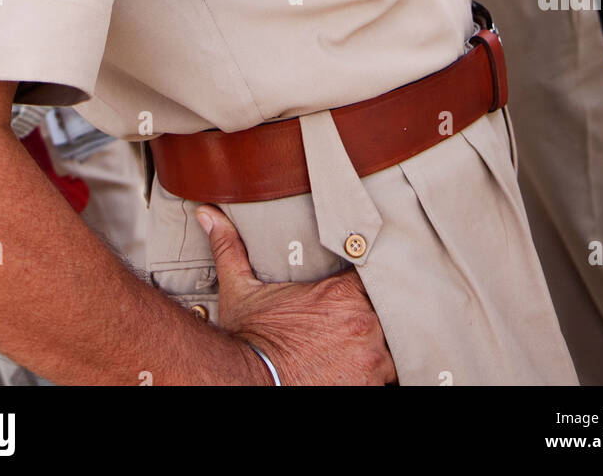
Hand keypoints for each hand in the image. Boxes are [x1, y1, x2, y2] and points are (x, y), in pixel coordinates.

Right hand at [198, 204, 396, 385]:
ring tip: (362, 351)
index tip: (359, 289)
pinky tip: (361, 373)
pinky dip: (379, 376)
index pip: (375, 276)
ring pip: (394, 349)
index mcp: (342, 295)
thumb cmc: (249, 340)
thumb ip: (231, 248)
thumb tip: (208, 214)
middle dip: (376, 317)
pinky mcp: (369, 388)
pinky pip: (388, 380)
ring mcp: (371, 360)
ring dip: (381, 348)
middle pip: (389, 313)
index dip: (370, 282)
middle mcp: (364, 324)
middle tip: (358, 323)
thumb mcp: (240, 290)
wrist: (248, 383)